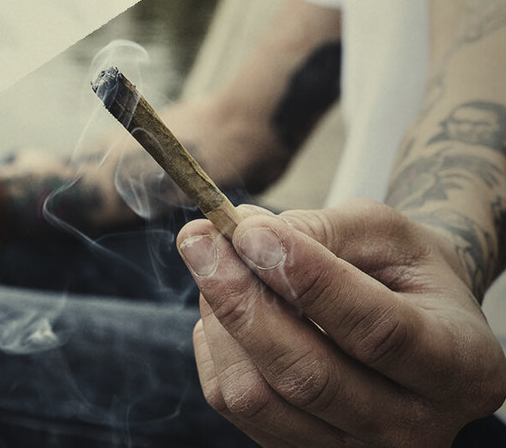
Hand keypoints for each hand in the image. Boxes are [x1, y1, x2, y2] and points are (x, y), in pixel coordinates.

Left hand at [176, 200, 505, 446]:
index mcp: (459, 364)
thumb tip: (245, 234)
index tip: (250, 233)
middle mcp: (413, 426)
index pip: (377, 331)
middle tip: (198, 239)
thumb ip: (322, 230)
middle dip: (241, 301)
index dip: (308, 279)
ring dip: (220, 319)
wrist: (410, 319)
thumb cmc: (400, 270)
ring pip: (257, 395)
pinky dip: (214, 344)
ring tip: (219, 265)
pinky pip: (231, 402)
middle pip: (308, 376)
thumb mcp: (385, 234)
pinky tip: (228, 308)